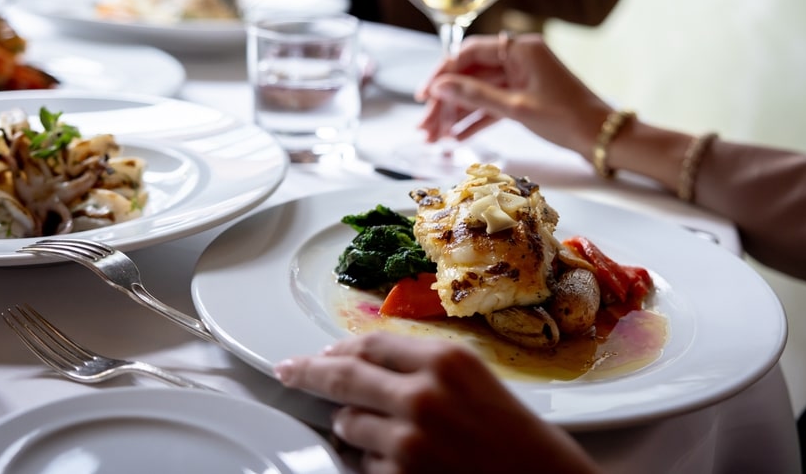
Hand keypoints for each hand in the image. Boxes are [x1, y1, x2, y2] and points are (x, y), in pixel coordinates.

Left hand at [275, 331, 601, 473]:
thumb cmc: (517, 440)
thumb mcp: (475, 384)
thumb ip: (422, 369)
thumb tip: (362, 364)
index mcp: (447, 360)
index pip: (370, 342)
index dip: (338, 347)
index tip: (318, 352)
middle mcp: (424, 394)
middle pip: (344, 373)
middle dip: (308, 372)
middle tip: (288, 372)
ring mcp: (409, 440)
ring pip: (347, 423)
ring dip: (350, 428)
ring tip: (387, 436)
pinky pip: (361, 465)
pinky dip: (366, 463)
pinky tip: (396, 464)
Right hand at [417, 34, 612, 155]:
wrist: (602, 137)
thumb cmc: (566, 118)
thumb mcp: (516, 108)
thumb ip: (475, 95)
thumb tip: (440, 87)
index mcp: (520, 49)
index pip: (469, 52)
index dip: (443, 73)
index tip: (425, 97)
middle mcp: (519, 57)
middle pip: (471, 74)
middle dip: (446, 101)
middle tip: (425, 126)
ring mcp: (522, 76)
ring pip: (479, 91)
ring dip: (457, 113)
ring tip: (435, 137)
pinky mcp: (526, 95)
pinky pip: (493, 103)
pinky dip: (476, 119)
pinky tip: (457, 137)